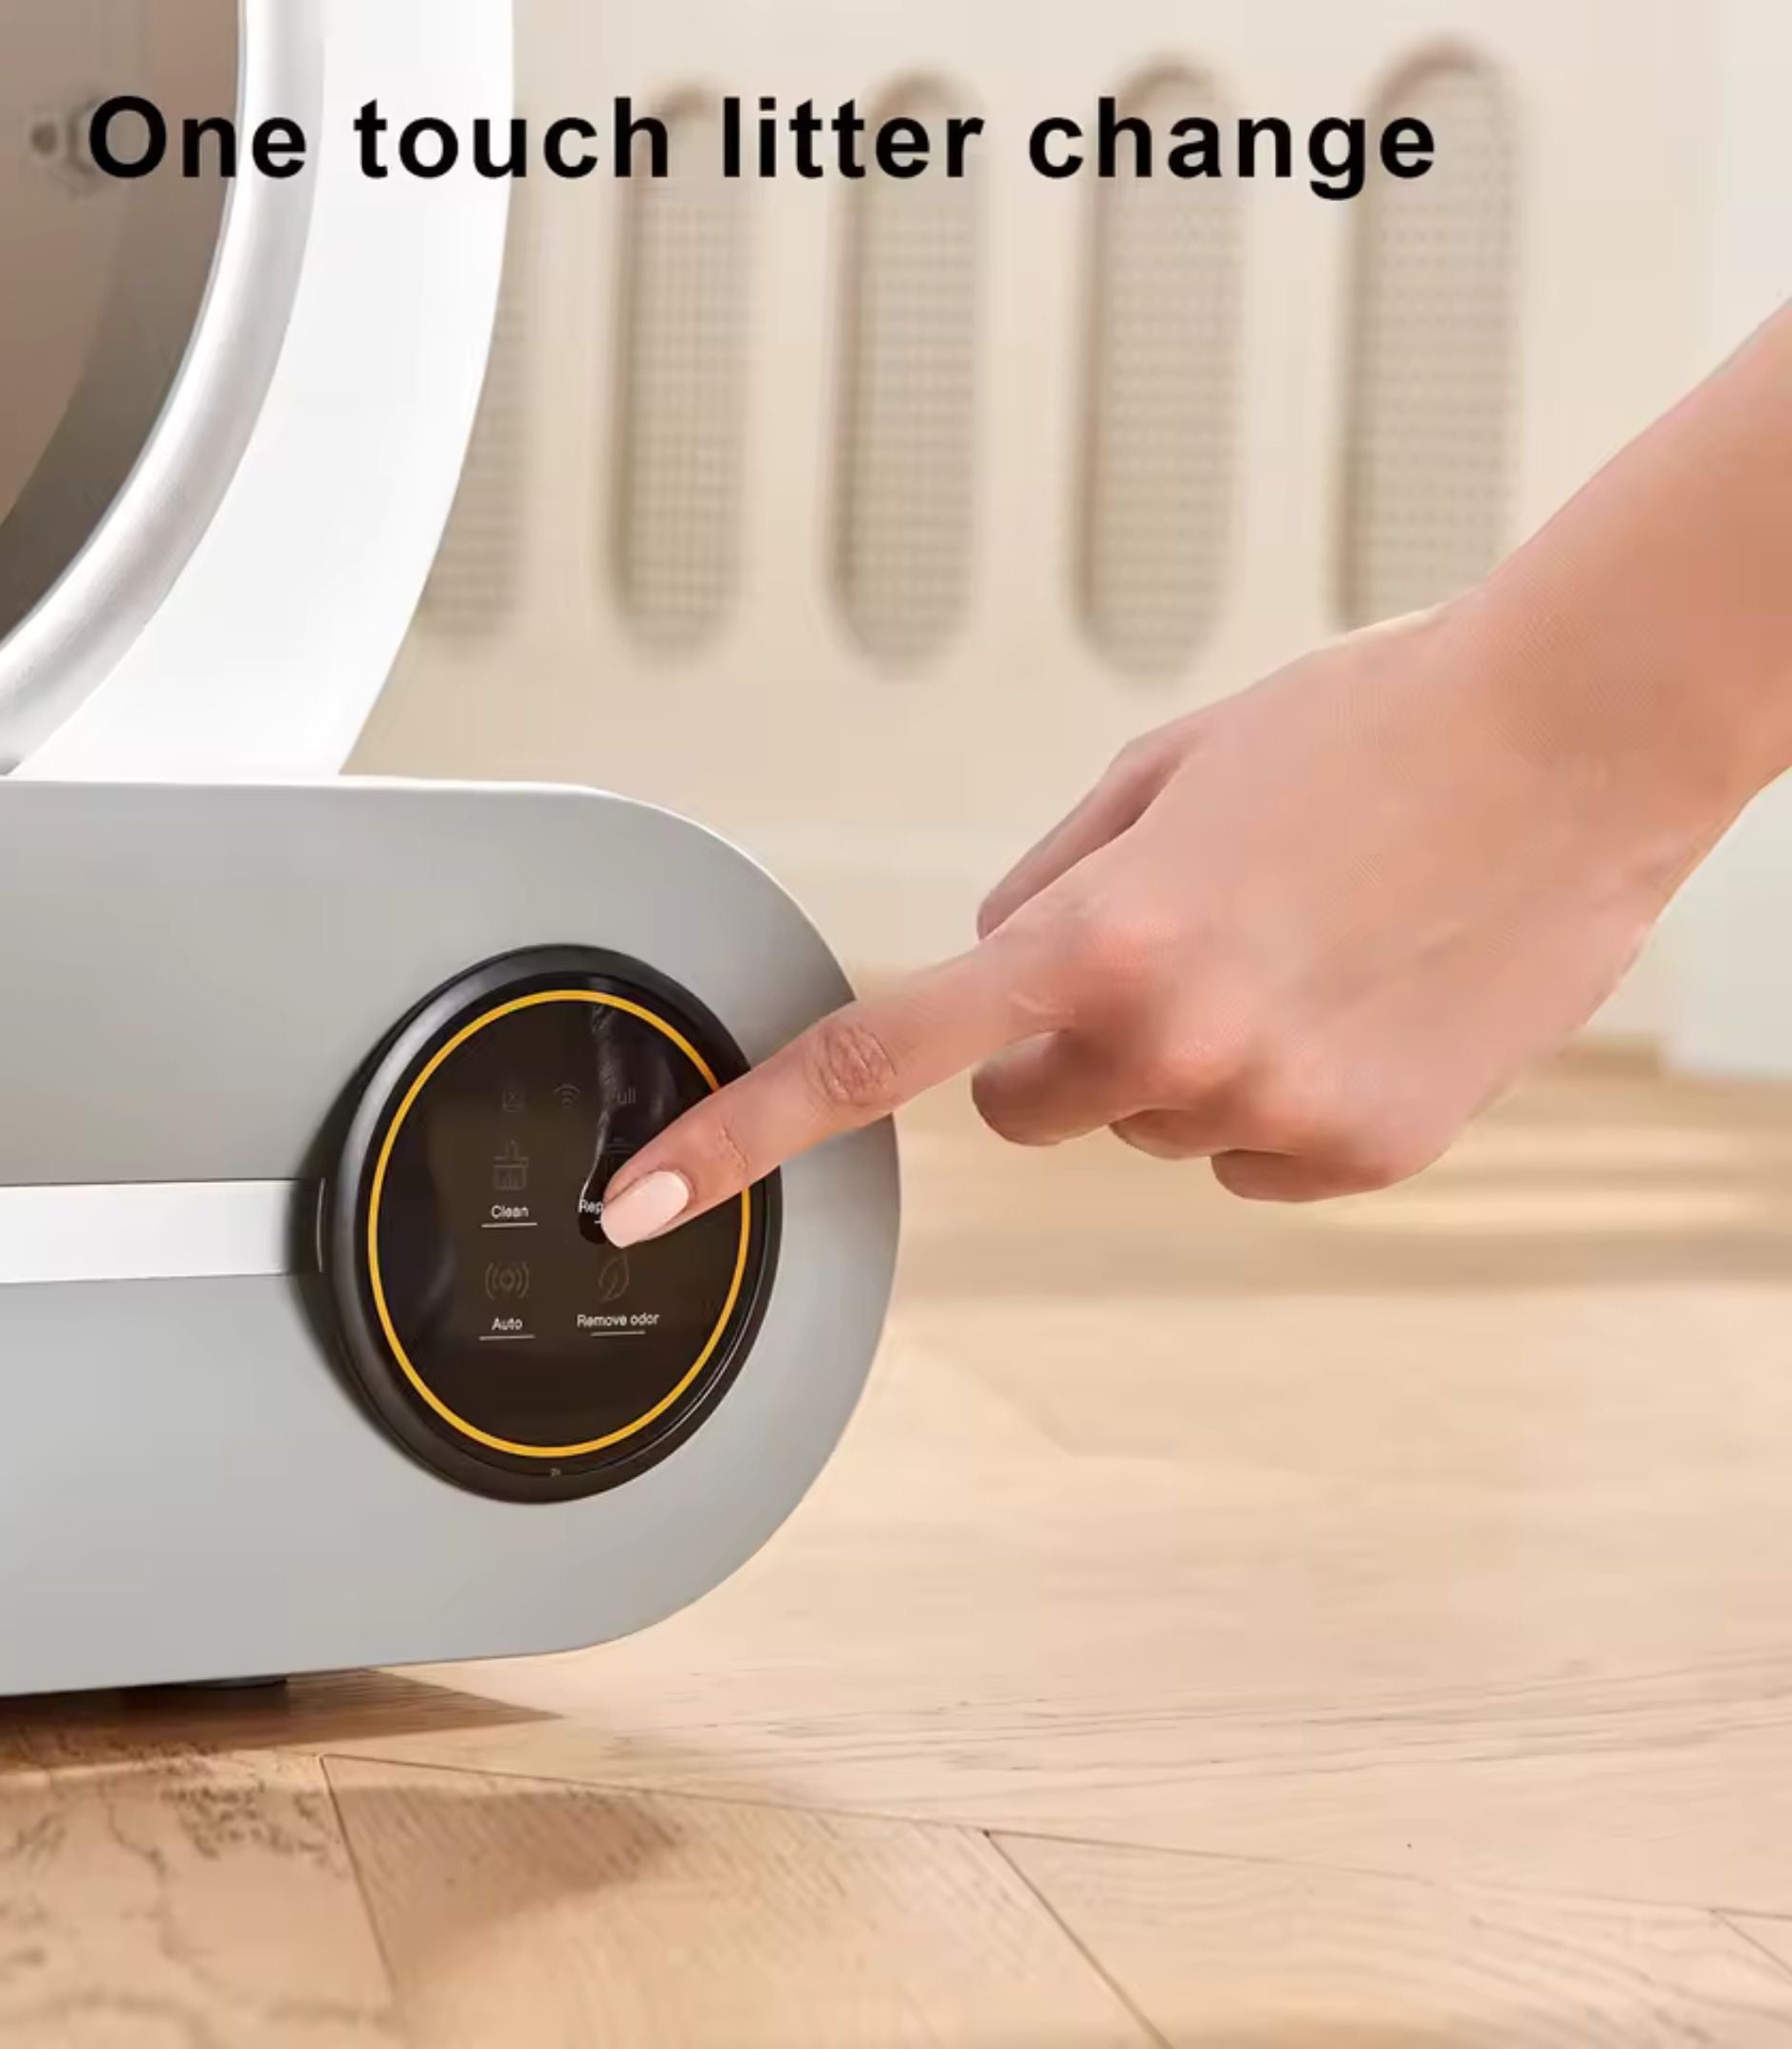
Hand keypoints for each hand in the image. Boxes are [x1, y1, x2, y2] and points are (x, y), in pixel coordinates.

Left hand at [599, 603, 1738, 1246]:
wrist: (1575, 739)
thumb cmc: (1364, 726)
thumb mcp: (1162, 771)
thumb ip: (1047, 885)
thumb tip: (987, 968)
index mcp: (1095, 936)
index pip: (876, 1056)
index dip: (742, 1133)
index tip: (643, 1203)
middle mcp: (1171, 1044)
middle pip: (1027, 1110)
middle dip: (1061, 1049)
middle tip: (1165, 955)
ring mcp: (1273, 1114)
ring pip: (1155, 1129)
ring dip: (1189, 1063)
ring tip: (1297, 951)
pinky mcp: (1365, 1157)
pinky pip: (1257, 1160)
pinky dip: (1281, 1102)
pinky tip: (1354, 1004)